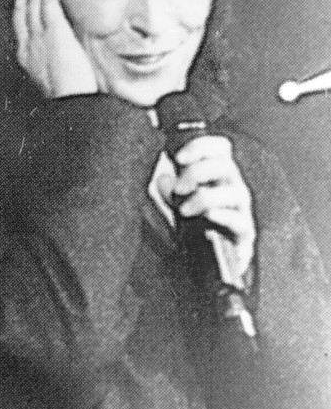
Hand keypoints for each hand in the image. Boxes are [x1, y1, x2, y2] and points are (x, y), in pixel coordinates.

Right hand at [13, 0, 97, 98]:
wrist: (68, 96)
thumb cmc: (64, 93)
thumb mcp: (47, 79)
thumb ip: (45, 66)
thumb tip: (50, 61)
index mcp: (26, 59)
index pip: (20, 34)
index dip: (19, 20)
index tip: (20, 12)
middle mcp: (30, 45)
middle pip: (23, 21)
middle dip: (23, 8)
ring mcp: (42, 37)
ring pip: (34, 13)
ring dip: (34, 1)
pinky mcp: (56, 30)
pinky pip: (49, 9)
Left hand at [155, 135, 255, 284]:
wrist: (212, 262)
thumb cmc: (195, 225)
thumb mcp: (178, 205)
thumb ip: (170, 192)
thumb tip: (164, 179)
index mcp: (217, 174)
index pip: (219, 148)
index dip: (201, 146)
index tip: (178, 157)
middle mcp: (232, 187)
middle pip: (224, 165)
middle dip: (197, 172)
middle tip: (178, 189)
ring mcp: (240, 209)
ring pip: (233, 192)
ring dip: (205, 197)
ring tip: (184, 210)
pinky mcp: (244, 232)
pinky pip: (239, 221)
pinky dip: (223, 216)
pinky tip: (208, 217)